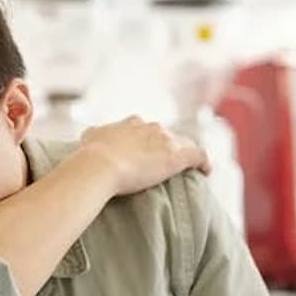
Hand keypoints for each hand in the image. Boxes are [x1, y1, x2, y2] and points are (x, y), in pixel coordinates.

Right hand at [79, 115, 210, 196]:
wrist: (100, 165)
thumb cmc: (91, 156)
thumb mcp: (89, 138)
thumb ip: (94, 135)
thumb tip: (90, 135)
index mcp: (132, 123)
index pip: (146, 129)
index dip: (148, 141)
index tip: (147, 153)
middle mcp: (151, 127)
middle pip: (166, 136)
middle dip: (166, 147)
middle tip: (164, 165)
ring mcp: (166, 140)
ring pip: (184, 144)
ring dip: (186, 155)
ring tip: (189, 170)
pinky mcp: (177, 155)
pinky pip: (199, 156)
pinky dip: (204, 163)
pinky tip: (206, 172)